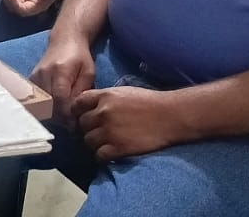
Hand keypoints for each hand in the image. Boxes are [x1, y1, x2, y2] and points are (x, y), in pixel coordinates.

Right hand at [31, 35, 94, 125]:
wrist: (64, 40)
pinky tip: (56, 109)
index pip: (59, 98)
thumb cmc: (80, 56)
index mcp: (60, 71)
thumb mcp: (88, 73)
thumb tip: (74, 112)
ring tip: (65, 118)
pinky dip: (46, 107)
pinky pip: (36, 99)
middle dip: (60, 117)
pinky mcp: (30, 80)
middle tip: (71, 125)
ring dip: (52, 113)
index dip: (66, 114)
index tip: (74, 125)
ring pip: (41, 103)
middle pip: (48, 103)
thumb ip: (81, 92)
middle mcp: (44, 74)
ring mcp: (35, 76)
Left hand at [74, 86, 188, 160]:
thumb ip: (105, 98)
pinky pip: (99, 155)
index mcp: (105, 96)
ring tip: (104, 144)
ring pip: (87, 141)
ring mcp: (110, 131)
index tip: (81, 118)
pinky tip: (109, 154)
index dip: (77, 112)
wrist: (171, 116)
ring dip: (93, 144)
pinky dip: (102, 156)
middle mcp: (103, 113)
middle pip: (81, 124)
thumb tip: (91, 107)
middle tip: (95, 133)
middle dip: (86, 129)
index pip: (78, 103)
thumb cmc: (151, 102)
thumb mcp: (124, 92)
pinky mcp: (118, 147)